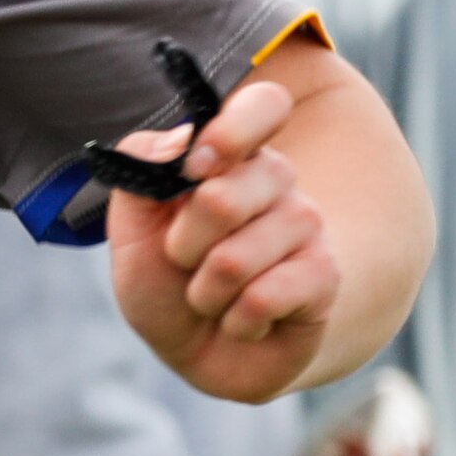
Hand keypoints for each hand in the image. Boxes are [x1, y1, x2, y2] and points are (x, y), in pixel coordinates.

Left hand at [103, 70, 340, 400]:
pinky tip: (244, 321)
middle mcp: (277, 182)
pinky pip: (263, 297)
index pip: (264, 106)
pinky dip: (236, 321)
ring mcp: (306, 227)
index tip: (192, 168)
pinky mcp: (324, 277)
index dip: (231, 131)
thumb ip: (142, 173)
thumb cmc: (166, 280)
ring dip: (205, 292)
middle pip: (223, 196)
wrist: (199, 349)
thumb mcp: (131, 229)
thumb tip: (182, 139)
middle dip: (182, 246)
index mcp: (233, 156)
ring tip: (213, 297)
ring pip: (235, 259)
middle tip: (186, 261)